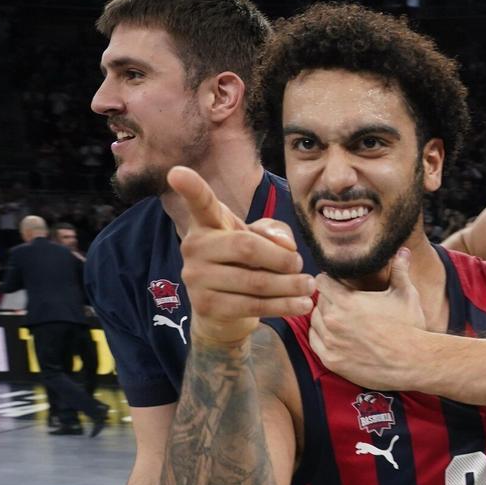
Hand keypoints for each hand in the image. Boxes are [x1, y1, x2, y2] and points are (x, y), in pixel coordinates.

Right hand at [168, 166, 314, 344]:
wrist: (224, 311)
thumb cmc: (245, 265)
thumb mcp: (261, 239)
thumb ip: (274, 232)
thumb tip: (285, 246)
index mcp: (207, 223)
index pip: (201, 204)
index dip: (191, 188)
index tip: (177, 173)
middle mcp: (194, 247)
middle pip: (246, 247)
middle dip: (282, 258)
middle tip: (300, 264)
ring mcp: (196, 278)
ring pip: (255, 281)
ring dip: (290, 285)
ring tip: (309, 286)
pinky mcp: (206, 306)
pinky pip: (254, 305)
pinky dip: (285, 305)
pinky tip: (303, 304)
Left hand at [309, 248, 425, 389]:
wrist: (413, 362)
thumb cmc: (410, 327)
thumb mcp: (406, 295)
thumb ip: (399, 270)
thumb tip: (403, 250)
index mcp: (347, 301)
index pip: (321, 281)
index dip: (330, 280)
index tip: (339, 284)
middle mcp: (333, 321)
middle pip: (318, 300)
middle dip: (329, 299)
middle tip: (344, 302)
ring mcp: (330, 342)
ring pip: (315, 321)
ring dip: (324, 317)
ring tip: (342, 319)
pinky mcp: (331, 360)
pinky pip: (314, 341)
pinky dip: (322, 336)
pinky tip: (337, 335)